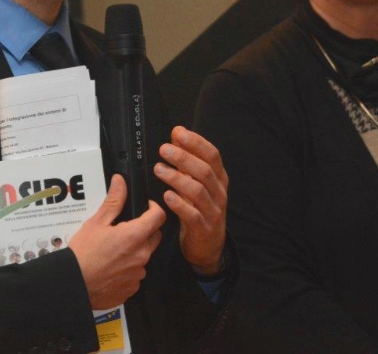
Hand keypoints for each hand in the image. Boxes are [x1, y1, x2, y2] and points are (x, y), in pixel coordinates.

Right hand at [69, 174, 165, 308]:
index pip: (159, 216)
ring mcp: (138, 274)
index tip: (145, 208)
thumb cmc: (83, 254)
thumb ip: (114, 201)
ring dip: (135, 251)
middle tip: (125, 229)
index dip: (154, 209)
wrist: (73, 285)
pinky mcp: (131, 289)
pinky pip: (135, 275)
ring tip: (113, 251)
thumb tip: (121, 181)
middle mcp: (142, 256)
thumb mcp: (96, 223)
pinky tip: (111, 268)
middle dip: (145, 230)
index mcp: (135, 236)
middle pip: (154, 237)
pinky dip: (127, 270)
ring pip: (144, 257)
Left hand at [154, 126, 227, 275]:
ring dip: (177, 178)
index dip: (197, 143)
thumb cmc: (199, 208)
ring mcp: (213, 211)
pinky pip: (192, 215)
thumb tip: (177, 132)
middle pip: (204, 171)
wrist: (208, 245)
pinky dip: (179, 204)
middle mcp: (219, 192)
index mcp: (218, 178)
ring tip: (159, 169)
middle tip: (164, 150)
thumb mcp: (195, 182)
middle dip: (184, 158)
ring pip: (198, 191)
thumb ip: (187, 158)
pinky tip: (167, 196)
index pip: (212, 155)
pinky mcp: (203, 228)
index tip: (179, 133)